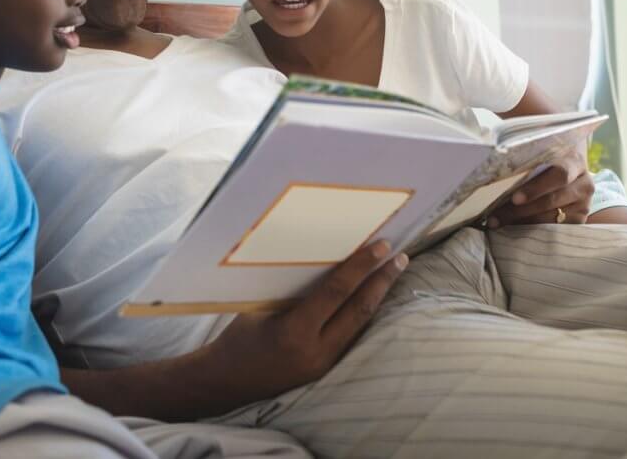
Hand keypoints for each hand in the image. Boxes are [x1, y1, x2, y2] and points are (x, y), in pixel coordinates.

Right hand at [204, 240, 406, 401]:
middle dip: (382, 281)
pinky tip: (372, 298)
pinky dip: (363, 314)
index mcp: (295, 330)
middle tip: (400, 257)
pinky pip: (351, 337)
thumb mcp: (261, 306)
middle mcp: (315, 350)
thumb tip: (326, 262)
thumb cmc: (238, 337)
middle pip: (359, 310)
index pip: (337, 292)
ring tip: (393, 273)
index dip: (362, 266)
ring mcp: (323, 364)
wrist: (226, 381)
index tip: (381, 246)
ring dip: (378, 297)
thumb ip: (295, 291)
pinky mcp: (325, 370)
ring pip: (360, 325)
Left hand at [488, 146, 593, 226]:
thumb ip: (526, 163)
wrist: (570, 179)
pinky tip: (513, 228)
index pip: (559, 175)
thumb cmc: (546, 165)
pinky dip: (532, 229)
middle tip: (497, 215)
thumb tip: (492, 171)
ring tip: (498, 222)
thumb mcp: (541, 158)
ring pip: (552, 217)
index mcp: (574, 161)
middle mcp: (584, 183)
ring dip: (522, 221)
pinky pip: (555, 229)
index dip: (536, 188)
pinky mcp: (580, 221)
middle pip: (552, 199)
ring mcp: (584, 204)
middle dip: (521, 210)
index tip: (514, 198)